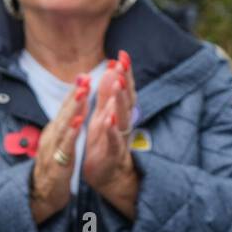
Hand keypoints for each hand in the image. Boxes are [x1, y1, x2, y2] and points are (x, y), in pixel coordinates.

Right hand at [30, 74, 90, 223]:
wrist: (40, 196)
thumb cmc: (52, 170)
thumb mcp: (58, 145)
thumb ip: (64, 128)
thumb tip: (71, 110)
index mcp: (54, 132)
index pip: (65, 109)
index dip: (74, 92)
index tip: (84, 75)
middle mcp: (52, 137)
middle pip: (64, 112)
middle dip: (74, 94)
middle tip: (84, 77)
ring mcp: (52, 149)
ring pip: (64, 125)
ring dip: (74, 108)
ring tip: (83, 93)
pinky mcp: (57, 163)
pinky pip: (65, 146)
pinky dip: (72, 132)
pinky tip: (79, 121)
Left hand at [84, 50, 139, 218]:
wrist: (108, 176)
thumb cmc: (104, 143)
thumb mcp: (104, 115)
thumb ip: (108, 94)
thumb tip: (113, 68)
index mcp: (117, 114)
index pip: (123, 90)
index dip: (124, 73)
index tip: (122, 54)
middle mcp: (121, 124)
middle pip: (126, 101)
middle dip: (125, 82)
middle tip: (123, 64)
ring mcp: (119, 139)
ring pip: (123, 119)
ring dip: (121, 102)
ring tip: (119, 85)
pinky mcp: (112, 155)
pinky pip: (114, 142)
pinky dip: (112, 130)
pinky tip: (109, 120)